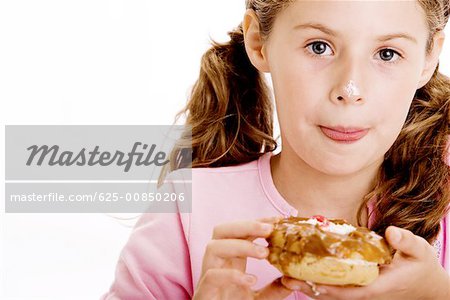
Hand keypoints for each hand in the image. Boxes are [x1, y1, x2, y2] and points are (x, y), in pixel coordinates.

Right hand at [193, 216, 292, 299]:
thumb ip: (275, 289)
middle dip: (246, 225)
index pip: (239, 231)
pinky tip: (251, 280)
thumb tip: (293, 279)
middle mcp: (216, 262)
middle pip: (222, 230)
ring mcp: (208, 275)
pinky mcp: (203, 292)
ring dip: (240, 245)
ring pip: (213, 247)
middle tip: (270, 230)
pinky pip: (212, 275)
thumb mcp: (260, 298)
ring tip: (264, 253)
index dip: (256, 222)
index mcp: (229, 258)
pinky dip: (231, 274)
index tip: (277, 221)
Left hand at [281, 226, 449, 299]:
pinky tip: (301, 268)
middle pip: (331, 293)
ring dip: (308, 283)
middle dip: (307, 287)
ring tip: (284, 273)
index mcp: (376, 286)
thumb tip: (391, 232)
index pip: (347, 290)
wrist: (425, 284)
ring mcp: (359, 290)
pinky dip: (317, 279)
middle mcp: (363, 291)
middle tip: (283, 276)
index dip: (325, 286)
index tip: (304, 280)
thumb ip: (406, 242)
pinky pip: (334, 285)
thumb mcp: (420, 251)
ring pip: (329, 291)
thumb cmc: (420, 267)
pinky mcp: (356, 286)